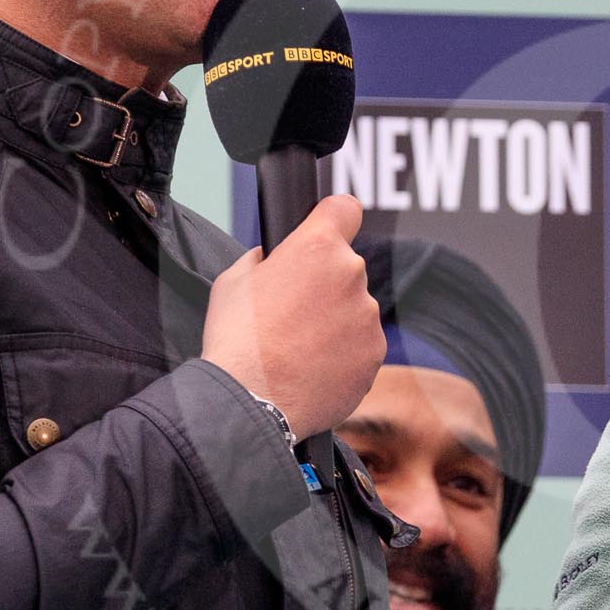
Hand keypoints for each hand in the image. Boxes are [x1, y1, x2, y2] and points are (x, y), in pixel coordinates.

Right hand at [202, 196, 382, 438]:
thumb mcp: (233, 279)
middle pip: (344, 268)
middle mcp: (351, 275)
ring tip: (297, 348)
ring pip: (354, 310)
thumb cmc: (236, 339)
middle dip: (324, 284)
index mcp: (317, 247)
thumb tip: (274, 259)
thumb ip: (264, 259)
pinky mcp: (375, 354)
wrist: (250, 400)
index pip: (345, 208)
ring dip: (334, 322)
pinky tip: (311, 368)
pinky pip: (361, 345)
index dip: (334, 218)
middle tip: (291, 313)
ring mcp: (367, 317)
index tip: (329, 230)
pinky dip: (342, 354)